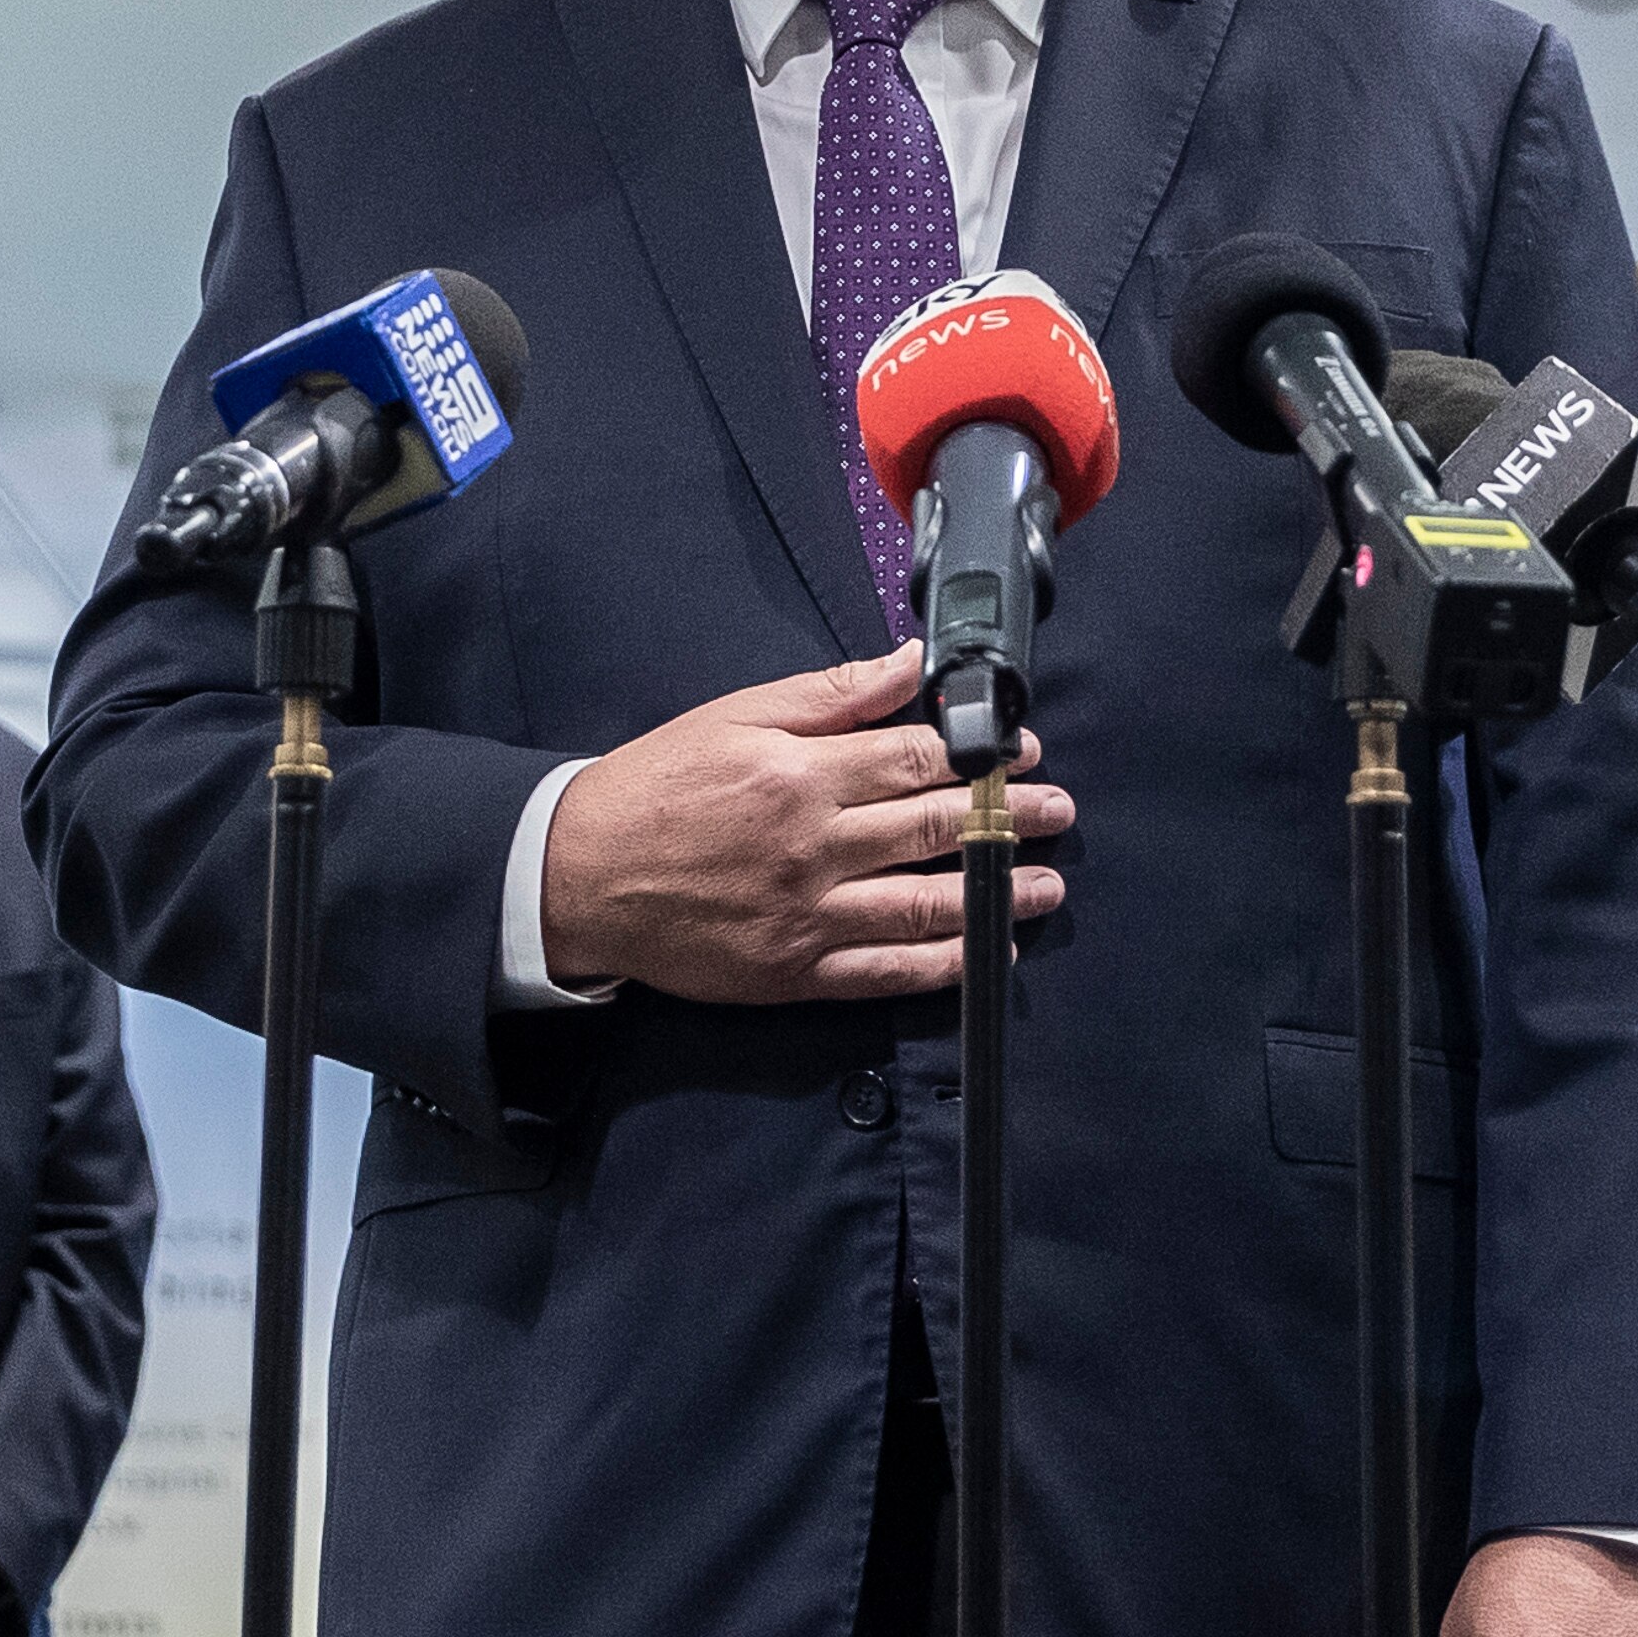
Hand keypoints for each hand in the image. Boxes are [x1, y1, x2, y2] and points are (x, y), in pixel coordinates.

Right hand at [540, 646, 1071, 1004]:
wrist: (580, 876)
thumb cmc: (657, 787)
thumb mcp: (736, 717)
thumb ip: (832, 694)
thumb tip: (910, 664)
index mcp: (799, 776)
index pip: (914, 763)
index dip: (979, 758)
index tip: (1023, 753)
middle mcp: (811, 848)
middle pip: (934, 831)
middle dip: (1006, 819)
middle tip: (1057, 811)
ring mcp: (806, 916)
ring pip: (924, 906)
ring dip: (994, 895)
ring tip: (1045, 884)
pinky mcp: (793, 972)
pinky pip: (885, 973)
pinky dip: (943, 966)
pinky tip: (986, 954)